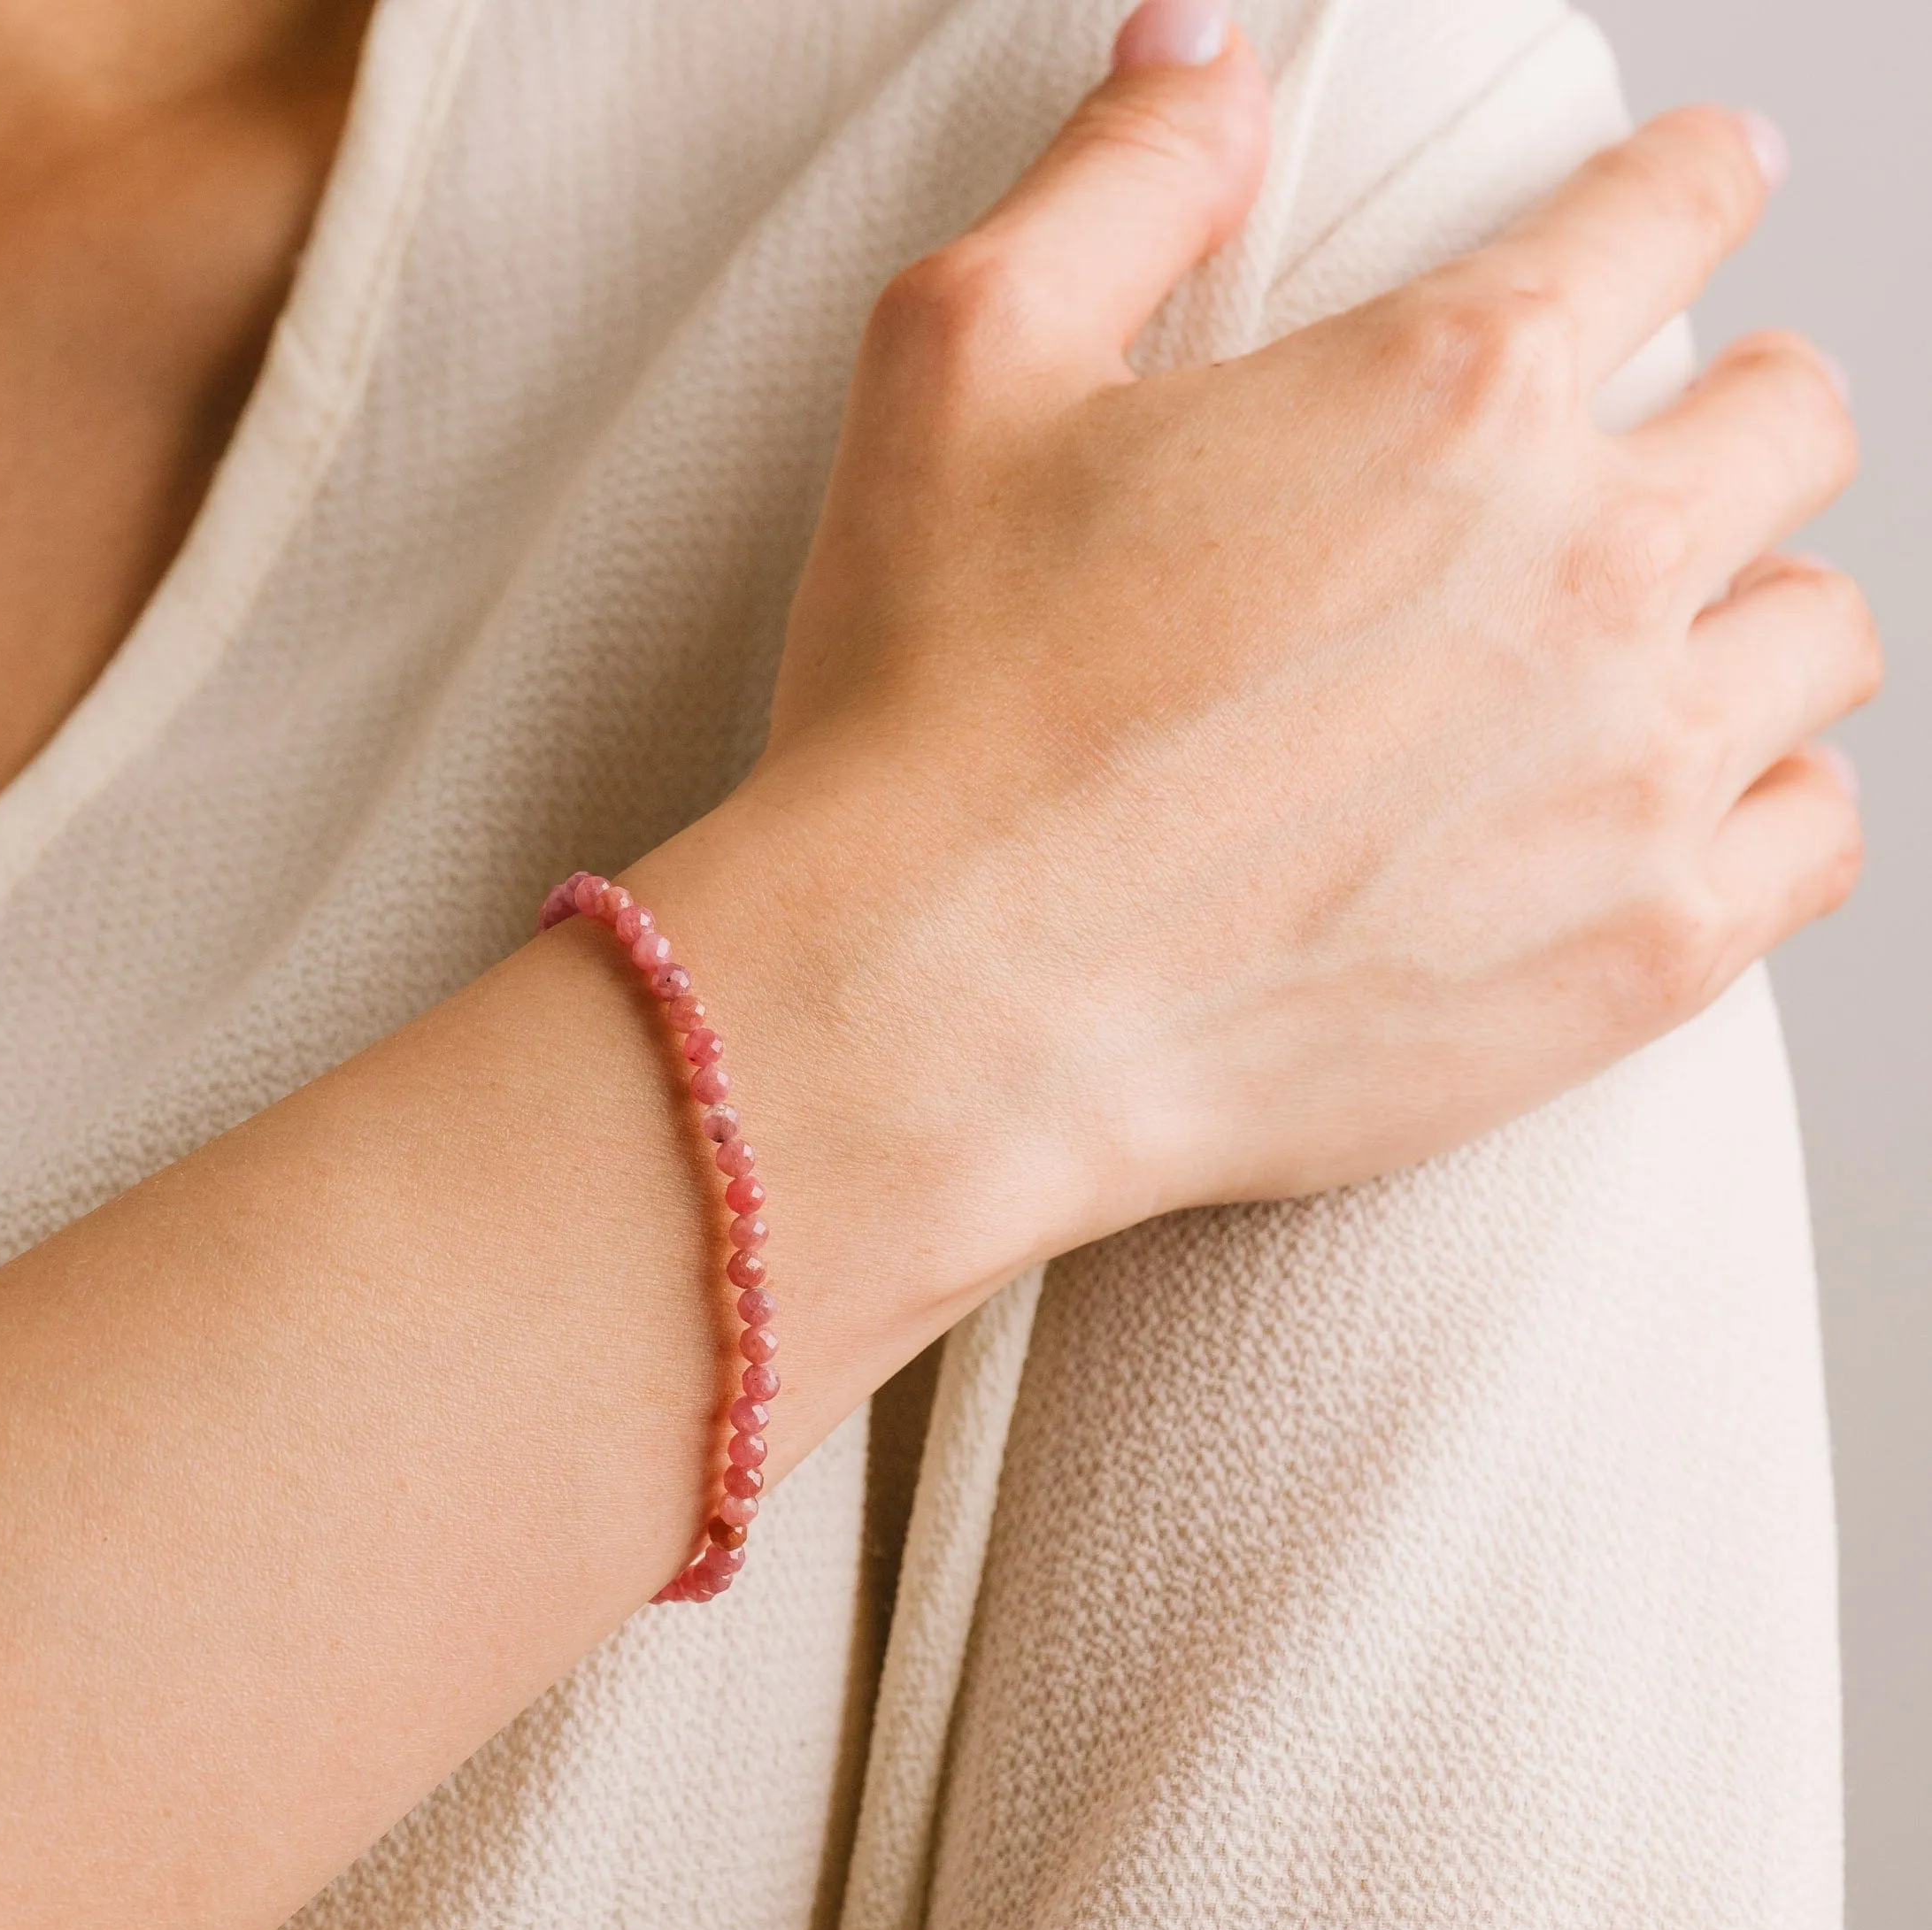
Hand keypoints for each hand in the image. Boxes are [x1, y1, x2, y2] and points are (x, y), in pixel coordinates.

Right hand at [649, 13, 1874, 1297]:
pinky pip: (1813, 838)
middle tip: (1637, 466)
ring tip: (1649, 650)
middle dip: (1724, 415)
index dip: (1680, 190)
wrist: (936, 1013)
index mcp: (1451, 389)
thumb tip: (1205, 53)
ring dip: (1745, 613)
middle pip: (1789, 425)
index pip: (1671, 213)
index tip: (1687, 206)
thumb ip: (1118, 183)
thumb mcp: (960, 369)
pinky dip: (1765, 802)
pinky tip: (1672, 806)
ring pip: (1816, 633)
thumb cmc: (933, 709)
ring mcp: (1631, 775)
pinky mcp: (1635, 958)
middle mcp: (1587, 566)